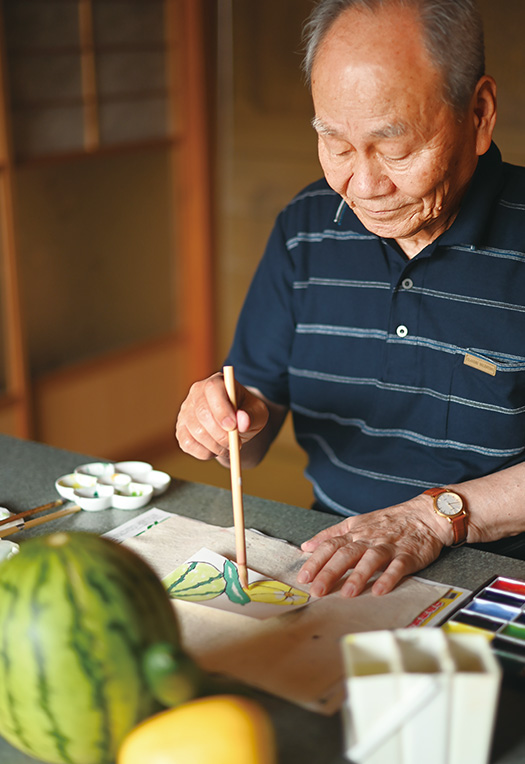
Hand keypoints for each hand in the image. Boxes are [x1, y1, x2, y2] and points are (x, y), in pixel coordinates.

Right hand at [175, 372, 269, 460]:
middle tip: (237, 444)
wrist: (235, 425)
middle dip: (221, 433)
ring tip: (229, 447)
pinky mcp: (181, 429)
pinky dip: (205, 453)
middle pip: (202, 412)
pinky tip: (216, 450)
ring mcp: (185, 411)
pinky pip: (188, 444)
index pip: (213, 389)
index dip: (221, 408)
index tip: (233, 426)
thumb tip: (243, 421)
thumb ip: (252, 416)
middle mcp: (197, 393)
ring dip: (216, 446)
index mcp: (216, 382)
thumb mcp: (257, 413)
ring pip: (196, 431)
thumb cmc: (246, 414)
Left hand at [297, 495, 447, 597]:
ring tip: (346, 594)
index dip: (316, 561)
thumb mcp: (356, 523)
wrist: (424, 515)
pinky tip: (380, 590)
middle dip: (330, 572)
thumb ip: (331, 534)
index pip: (331, 545)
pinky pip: (397, 566)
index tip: (303, 578)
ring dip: (358, 576)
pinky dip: (388, 577)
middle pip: (346, 554)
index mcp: (355, 532)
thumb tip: (306, 546)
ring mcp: (388, 546)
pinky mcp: (408, 554)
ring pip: (370, 559)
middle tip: (317, 591)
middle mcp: (369, 539)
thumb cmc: (388, 522)